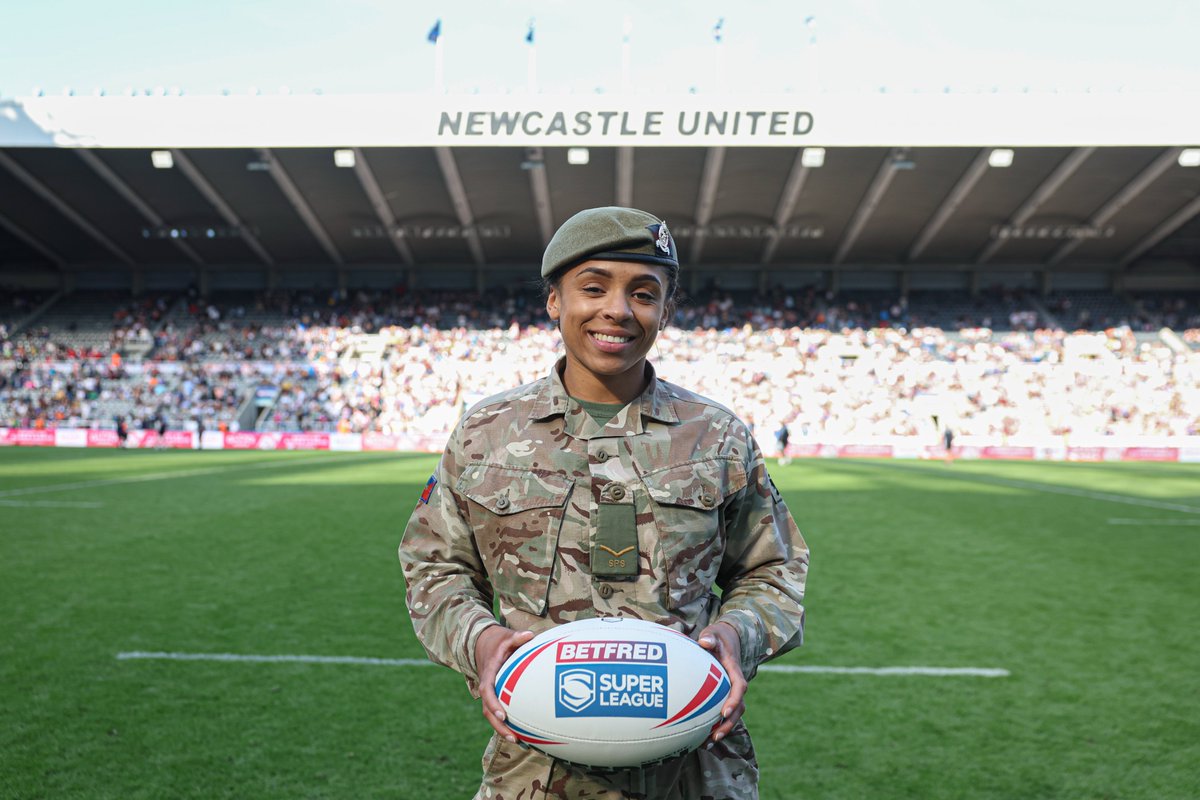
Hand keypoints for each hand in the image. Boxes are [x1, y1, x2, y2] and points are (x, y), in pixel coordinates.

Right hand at [475, 625, 534, 741]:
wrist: (483, 643)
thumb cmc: (497, 641)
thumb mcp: (506, 637)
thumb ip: (516, 637)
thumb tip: (529, 635)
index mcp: (488, 673)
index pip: (487, 691)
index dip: (493, 703)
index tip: (503, 715)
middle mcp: (487, 686)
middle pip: (487, 710)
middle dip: (498, 725)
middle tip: (513, 737)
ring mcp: (490, 693)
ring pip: (491, 714)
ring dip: (501, 728)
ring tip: (518, 741)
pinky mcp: (495, 695)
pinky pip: (498, 711)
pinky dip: (506, 722)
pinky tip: (521, 732)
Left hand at [697, 621, 746, 744]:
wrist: (727, 638)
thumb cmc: (718, 636)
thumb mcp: (714, 633)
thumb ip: (711, 637)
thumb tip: (705, 641)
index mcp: (734, 670)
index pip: (739, 687)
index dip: (733, 701)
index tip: (724, 712)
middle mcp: (735, 683)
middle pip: (738, 707)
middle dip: (729, 723)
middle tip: (716, 735)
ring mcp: (730, 691)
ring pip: (732, 713)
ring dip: (723, 728)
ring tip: (707, 742)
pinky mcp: (724, 695)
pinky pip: (722, 711)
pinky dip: (714, 723)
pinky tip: (700, 735)